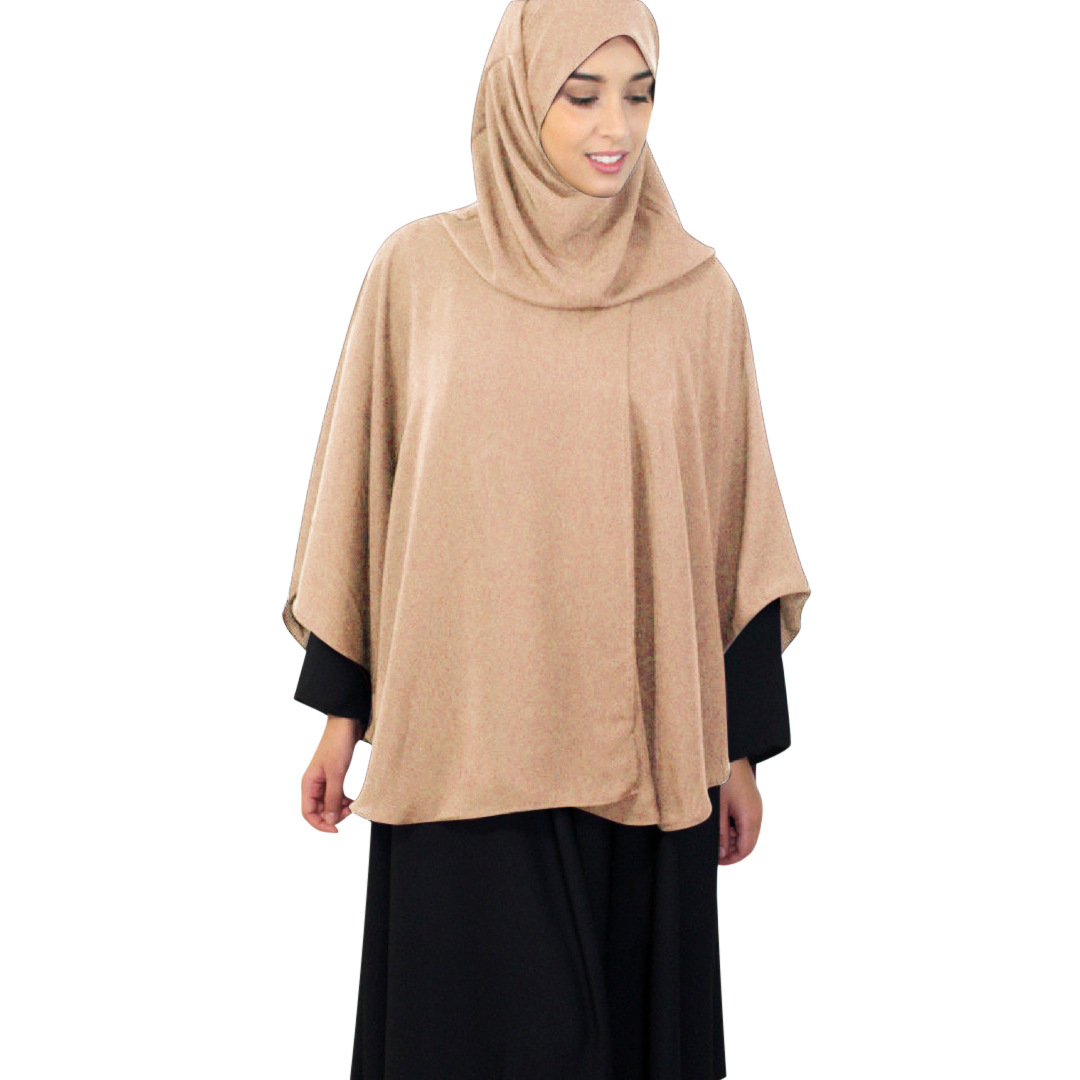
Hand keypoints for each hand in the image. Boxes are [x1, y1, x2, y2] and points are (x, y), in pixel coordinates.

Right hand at [301, 716, 363, 832]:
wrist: (346, 723)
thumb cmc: (338, 744)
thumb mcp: (336, 774)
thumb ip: (333, 798)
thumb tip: (330, 821)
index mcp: (309, 784)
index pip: (307, 813)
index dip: (320, 824)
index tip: (336, 829)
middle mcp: (314, 784)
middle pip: (319, 810)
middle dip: (333, 816)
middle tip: (350, 812)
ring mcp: (324, 780)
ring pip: (329, 804)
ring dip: (340, 809)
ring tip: (353, 806)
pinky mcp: (334, 776)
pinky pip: (336, 795)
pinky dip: (344, 800)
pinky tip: (353, 800)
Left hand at [718, 757, 761, 864]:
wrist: (731, 755)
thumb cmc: (723, 780)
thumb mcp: (718, 810)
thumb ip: (720, 834)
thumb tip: (721, 854)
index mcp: (751, 818)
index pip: (746, 849)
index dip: (732, 859)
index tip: (717, 861)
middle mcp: (757, 814)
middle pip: (747, 842)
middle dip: (731, 849)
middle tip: (713, 849)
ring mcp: (756, 807)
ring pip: (746, 832)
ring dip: (732, 837)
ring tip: (714, 835)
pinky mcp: (752, 801)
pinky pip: (746, 821)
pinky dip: (734, 827)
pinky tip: (721, 822)